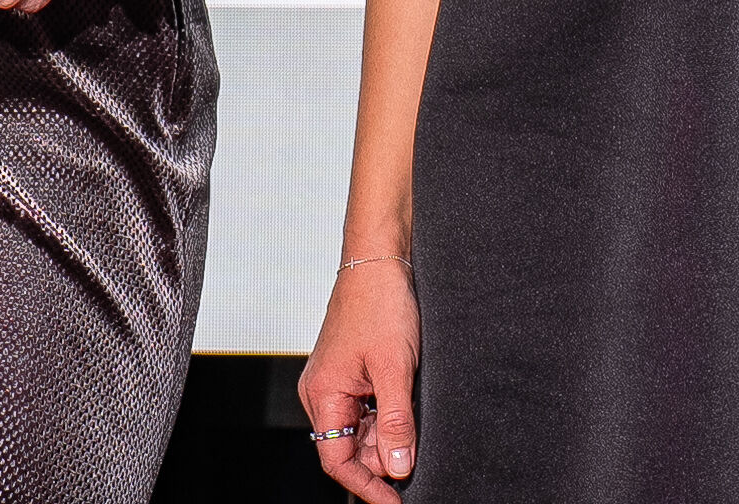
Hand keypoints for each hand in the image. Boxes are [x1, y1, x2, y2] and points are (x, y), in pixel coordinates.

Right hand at [299, 256, 420, 497]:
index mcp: (323, 394)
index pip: (337, 461)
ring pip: (361, 430)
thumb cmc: (379, 303)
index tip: (395, 501)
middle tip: (415, 451)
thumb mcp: (395, 368)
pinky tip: (406, 401)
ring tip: (412, 414)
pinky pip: (367, 409)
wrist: (379, 260)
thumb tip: (399, 467)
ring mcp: (336, 382)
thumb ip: (397, 422)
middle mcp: (323, 392)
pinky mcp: (351, 373)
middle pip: (350, 448)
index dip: (367, 486)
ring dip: (388, 433)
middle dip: (382, 456)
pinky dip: (388, 414)